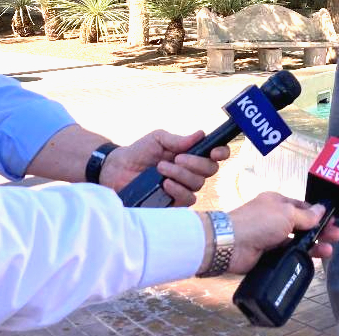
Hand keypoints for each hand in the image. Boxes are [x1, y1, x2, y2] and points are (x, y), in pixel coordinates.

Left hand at [99, 130, 229, 206]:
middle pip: (210, 170)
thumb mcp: (157, 139)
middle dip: (195, 163)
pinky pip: (188, 199)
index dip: (221, 152)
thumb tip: (201, 134)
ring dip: (182, 175)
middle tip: (177, 158)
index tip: (214, 152)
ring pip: (197, 184)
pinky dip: (178, 190)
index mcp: (192, 155)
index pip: (216, 154)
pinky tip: (165, 184)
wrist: (117, 170)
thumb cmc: (139, 152)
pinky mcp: (174, 203)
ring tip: (161, 168)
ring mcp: (184, 188)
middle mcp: (192, 172)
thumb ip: (177, 139)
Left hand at [226, 192, 338, 273]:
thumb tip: (322, 209)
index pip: (302, 207)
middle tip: (336, 237)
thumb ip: (306, 215)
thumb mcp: (287, 213)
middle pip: (302, 225)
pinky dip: (300, 256)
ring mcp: (270, 237)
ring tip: (329, 251)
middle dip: (320, 230)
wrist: (231, 244)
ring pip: (297, 241)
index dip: (318, 214)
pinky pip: (288, 254)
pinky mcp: (267, 255)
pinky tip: (312, 259)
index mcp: (277, 203)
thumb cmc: (259, 222)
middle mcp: (274, 219)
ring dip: (314, 245)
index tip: (333, 221)